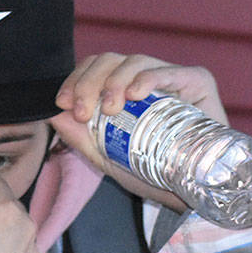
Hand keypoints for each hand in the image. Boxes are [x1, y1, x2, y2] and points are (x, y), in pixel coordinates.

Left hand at [49, 52, 227, 211]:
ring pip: (135, 61)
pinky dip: (149, 78)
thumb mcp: (110, 160)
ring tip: (109, 109)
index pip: (95, 70)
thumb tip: (54, 115)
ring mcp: (172, 78)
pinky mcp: (197, 81)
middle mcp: (146, 79)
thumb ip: (82, 139)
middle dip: (89, 82)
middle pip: (110, 61)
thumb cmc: (155, 174)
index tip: (63, 103)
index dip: (76, 80)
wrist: (197, 191)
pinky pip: (170, 72)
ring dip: (115, 82)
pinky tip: (136, 93)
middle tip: (84, 112)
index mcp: (125, 91)